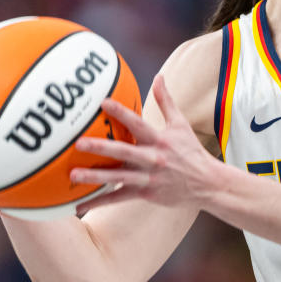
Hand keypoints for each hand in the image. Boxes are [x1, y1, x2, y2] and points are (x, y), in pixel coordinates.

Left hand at [70, 75, 218, 210]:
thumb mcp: (180, 124)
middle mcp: (152, 158)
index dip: (121, 113)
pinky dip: (99, 202)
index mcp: (159, 139)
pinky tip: (80, 205)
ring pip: (118, 178)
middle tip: (79, 143)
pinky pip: (119, 198)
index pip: (138, 124)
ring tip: (74, 174)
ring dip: (96, 176)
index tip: (103, 103)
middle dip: (102, 147)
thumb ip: (166, 101)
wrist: (206, 184)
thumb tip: (159, 76)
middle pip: (124, 152)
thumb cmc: (191, 152)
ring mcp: (148, 178)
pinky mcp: (145, 194)